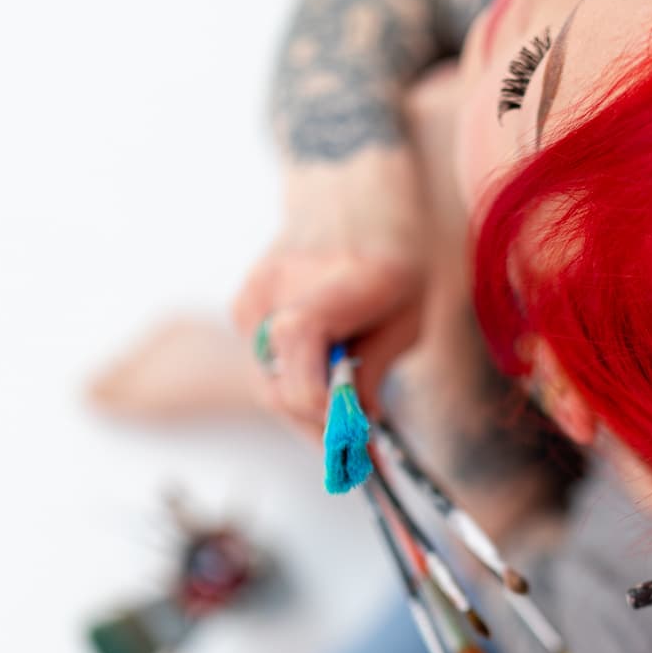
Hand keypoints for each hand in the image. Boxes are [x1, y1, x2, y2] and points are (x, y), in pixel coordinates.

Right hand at [229, 143, 429, 438]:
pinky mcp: (241, 309)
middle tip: (360, 456)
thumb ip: (374, 373)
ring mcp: (256, 296)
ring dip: (310, 410)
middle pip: (283, 385)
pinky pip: (266, 370)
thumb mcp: (410, 317)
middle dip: (324, 429)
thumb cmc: (393, 257)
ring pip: (272, 387)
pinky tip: (323, 373)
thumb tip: (356, 434)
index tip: (352, 436)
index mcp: (343, 277)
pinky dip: (295, 385)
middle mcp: (287, 284)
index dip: (318, 396)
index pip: (300, 338)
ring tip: (347, 408)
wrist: (349, 196)